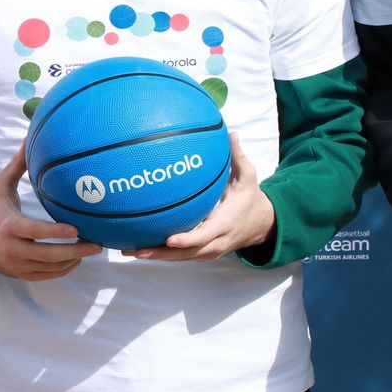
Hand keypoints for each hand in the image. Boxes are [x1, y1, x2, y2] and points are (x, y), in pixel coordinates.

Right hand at [0, 147, 100, 279]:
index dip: (55, 232)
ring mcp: (18, 265)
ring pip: (50, 268)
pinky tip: (77, 259)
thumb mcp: (0, 186)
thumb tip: (29, 138)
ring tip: (91, 249)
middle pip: (47, 255)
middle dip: (75, 251)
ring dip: (73, 260)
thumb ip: (17, 165)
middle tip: (97, 244)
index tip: (76, 228)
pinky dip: (64, 269)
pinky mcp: (22, 275)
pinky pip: (47, 276)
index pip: (34, 231)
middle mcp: (13, 249)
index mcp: (9, 226)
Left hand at [130, 133, 274, 260]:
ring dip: (155, 256)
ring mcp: (209, 251)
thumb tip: (231, 133)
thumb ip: (238, 157)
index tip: (168, 238)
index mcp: (225, 224)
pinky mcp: (202, 253)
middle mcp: (216, 242)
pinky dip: (161, 254)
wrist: (263, 225)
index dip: (186, 239)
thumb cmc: (251, 198)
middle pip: (185, 253)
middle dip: (160, 253)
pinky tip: (139, 247)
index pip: (204, 236)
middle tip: (135, 249)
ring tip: (129, 250)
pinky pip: (180, 256)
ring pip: (180, 258)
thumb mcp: (248, 177)